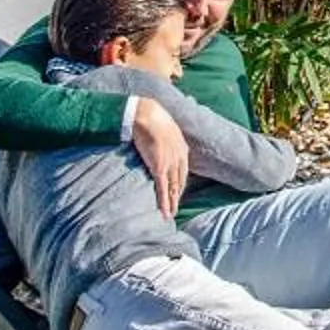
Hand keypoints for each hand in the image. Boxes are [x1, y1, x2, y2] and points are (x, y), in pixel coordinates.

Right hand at [129, 97, 190, 218]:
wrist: (147, 115)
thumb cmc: (152, 118)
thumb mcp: (165, 129)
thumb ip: (165, 139)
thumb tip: (158, 144)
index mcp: (181, 148)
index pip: (182, 171)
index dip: (179, 183)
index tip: (177, 193)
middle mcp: (179, 157)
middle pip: (179, 181)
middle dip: (177, 195)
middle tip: (175, 208)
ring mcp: (170, 163)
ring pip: (172, 188)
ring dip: (171, 202)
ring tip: (170, 214)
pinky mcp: (159, 167)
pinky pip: (163, 188)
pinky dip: (164, 201)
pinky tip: (165, 211)